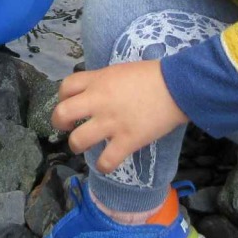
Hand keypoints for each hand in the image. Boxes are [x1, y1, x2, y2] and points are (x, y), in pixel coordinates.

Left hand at [51, 61, 188, 172]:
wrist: (177, 86)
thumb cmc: (152, 75)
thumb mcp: (120, 71)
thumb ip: (104, 82)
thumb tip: (96, 93)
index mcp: (98, 81)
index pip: (66, 87)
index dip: (62, 98)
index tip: (69, 104)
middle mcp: (99, 101)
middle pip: (62, 114)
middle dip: (59, 124)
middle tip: (68, 128)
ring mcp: (111, 122)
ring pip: (77, 141)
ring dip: (77, 146)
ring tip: (84, 146)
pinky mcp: (127, 140)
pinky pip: (106, 161)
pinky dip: (103, 165)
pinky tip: (106, 163)